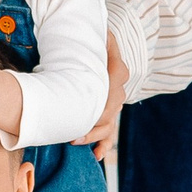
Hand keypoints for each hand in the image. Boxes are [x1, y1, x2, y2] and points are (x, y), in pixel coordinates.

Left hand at [87, 37, 130, 163]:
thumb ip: (101, 37)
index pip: (115, 85)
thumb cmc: (91, 42)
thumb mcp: (98, 35)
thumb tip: (101, 36)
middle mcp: (117, 90)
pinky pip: (109, 134)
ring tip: (76, 141)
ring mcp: (112, 105)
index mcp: (117, 70)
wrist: (92, 50)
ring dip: (95, 135)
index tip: (88, 104)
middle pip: (110, 109)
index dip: (103, 96)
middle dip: (94, 120)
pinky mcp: (105, 117)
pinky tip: (96, 156)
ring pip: (109, 124)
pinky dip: (103, 146)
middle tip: (74, 127)